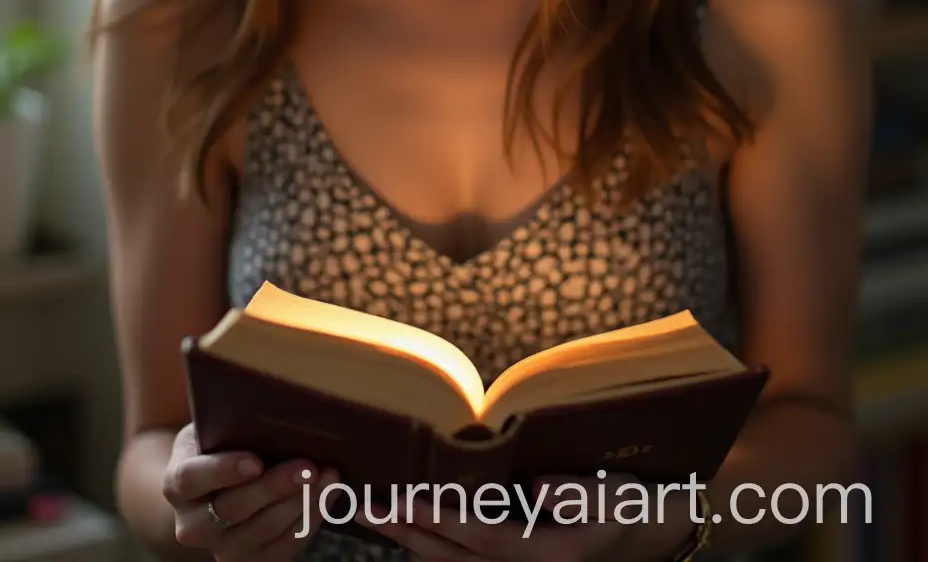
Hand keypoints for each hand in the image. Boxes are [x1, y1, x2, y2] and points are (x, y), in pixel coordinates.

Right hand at [162, 422, 340, 558]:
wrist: (217, 483)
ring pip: (261, 531)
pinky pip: (281, 548)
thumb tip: (272, 401)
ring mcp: (220, 547)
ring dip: (299, 503)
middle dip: (274, 487)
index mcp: (177, 483)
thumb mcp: (216, 425)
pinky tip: (326, 495)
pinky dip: (308, 520)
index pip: (192, 478)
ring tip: (327, 476)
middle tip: (308, 467)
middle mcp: (192, 524)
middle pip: (233, 508)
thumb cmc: (222, 441)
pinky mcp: (250, 560)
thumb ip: (231, 420)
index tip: (255, 462)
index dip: (223, 471)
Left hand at [354, 472, 694, 561]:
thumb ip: (577, 494)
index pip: (476, 534)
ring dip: (414, 539)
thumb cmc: (639, 505)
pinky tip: (417, 533)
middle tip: (364, 505)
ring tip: (378, 515)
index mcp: (547, 553)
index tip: (396, 498)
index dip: (434, 516)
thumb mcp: (618, 497)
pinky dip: (438, 547)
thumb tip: (538, 490)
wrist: (662, 530)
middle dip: (406, 530)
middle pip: (453, 555)